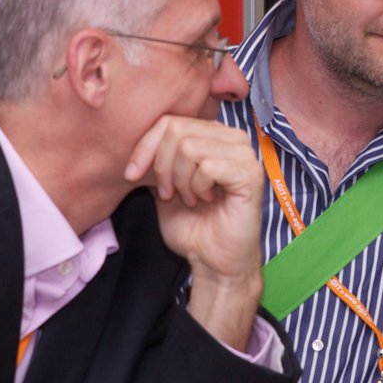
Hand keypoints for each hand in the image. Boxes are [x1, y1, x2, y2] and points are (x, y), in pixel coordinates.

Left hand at [124, 115, 263, 348]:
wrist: (214, 261)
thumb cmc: (193, 226)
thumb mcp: (164, 186)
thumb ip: (156, 159)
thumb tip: (136, 140)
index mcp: (214, 135)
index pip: (170, 121)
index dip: (145, 147)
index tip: (132, 176)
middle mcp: (233, 138)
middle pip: (177, 130)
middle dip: (162, 166)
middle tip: (170, 193)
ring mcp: (245, 154)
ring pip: (190, 147)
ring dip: (180, 180)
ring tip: (191, 198)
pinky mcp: (251, 174)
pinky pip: (208, 166)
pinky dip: (197, 187)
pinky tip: (205, 200)